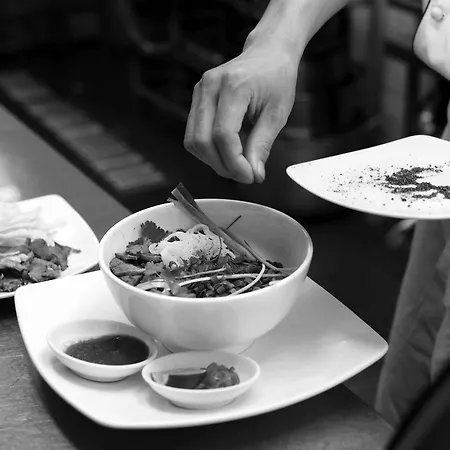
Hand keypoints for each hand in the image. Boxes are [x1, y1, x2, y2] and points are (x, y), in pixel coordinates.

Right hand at [183, 37, 298, 183]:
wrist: (268, 51)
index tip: (250, 176)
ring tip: (236, 164)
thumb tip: (253, 174)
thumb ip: (262, 145)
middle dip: (222, 166)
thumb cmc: (276, 77)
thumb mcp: (277, 113)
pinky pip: (193, 134)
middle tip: (244, 175)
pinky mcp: (197, 99)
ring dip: (213, 161)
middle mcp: (210, 86)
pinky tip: (227, 151)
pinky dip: (208, 150)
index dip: (234, 163)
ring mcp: (199, 91)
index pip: (223, 135)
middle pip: (202, 141)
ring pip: (193, 141)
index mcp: (233, 86)